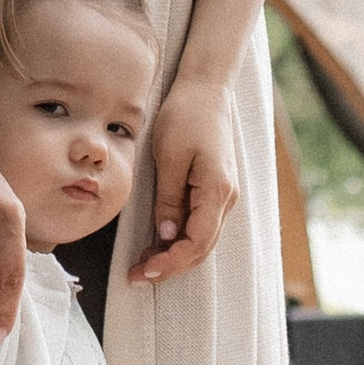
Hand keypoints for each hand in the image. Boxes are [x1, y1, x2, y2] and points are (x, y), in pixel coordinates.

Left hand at [132, 77, 239, 284]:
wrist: (206, 88)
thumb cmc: (185, 115)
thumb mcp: (169, 156)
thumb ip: (169, 198)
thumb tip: (168, 235)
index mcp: (217, 191)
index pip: (196, 243)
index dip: (170, 263)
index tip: (143, 272)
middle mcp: (227, 198)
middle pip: (201, 248)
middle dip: (170, 267)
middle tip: (136, 277)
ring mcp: (224, 194)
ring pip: (202, 239)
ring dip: (175, 255)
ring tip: (144, 263)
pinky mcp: (216, 188)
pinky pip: (201, 224)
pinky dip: (181, 238)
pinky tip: (160, 241)